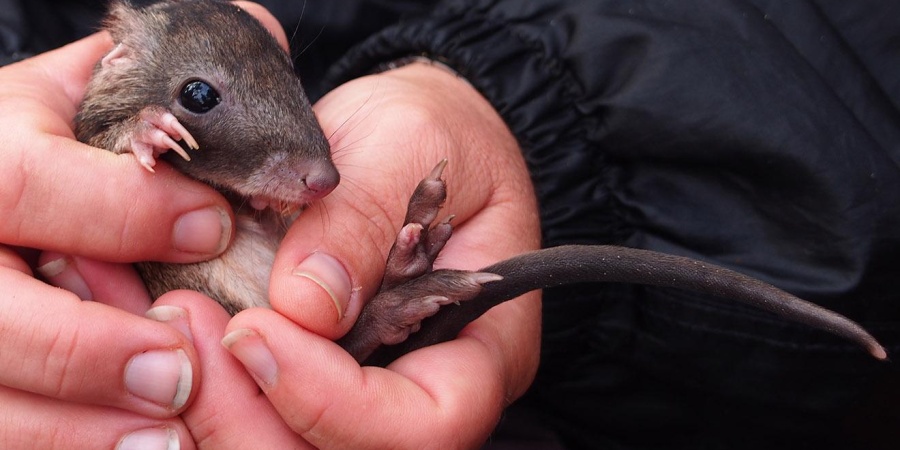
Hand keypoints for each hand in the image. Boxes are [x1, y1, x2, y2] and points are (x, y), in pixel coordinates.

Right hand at [0, 9, 242, 449]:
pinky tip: (139, 449)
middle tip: (178, 370)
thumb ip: (169, 73)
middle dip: (83, 346)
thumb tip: (261, 36)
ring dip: (71, 423)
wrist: (1, 177)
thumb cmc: (61, 138)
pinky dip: (63, 444)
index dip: (118, 210)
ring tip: (168, 435)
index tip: (211, 223)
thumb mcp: (94, 93)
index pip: (20, 181)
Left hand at [212, 62, 541, 447]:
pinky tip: (184, 334)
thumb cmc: (433, 131)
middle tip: (190, 325)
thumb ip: (364, 216)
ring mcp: (375, 394)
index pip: (431, 425)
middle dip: (257, 416)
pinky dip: (217, 394)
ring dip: (225, 410)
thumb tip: (305, 305)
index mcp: (485, 344)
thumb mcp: (406, 140)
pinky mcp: (321, 381)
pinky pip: (267, 419)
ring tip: (180, 322)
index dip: (338, 403)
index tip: (260, 330)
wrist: (408, 137)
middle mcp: (432, 388)